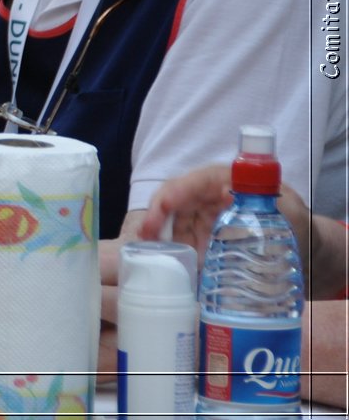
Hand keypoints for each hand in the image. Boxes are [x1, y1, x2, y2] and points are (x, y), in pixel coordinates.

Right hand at [139, 164, 311, 254]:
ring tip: (167, 262)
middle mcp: (211, 195)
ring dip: (169, 242)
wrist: (303, 248)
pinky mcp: (205, 236)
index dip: (175, 192)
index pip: (195, 181)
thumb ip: (271, 206)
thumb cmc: (297, 223)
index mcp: (228, 181)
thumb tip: (239, 203)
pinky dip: (180, 255)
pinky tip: (181, 269)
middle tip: (147, 240)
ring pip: (176, 224)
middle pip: (175, 201)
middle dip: (158, 218)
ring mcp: (206, 216)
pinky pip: (185, 242)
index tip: (163, 207)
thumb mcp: (290, 214)